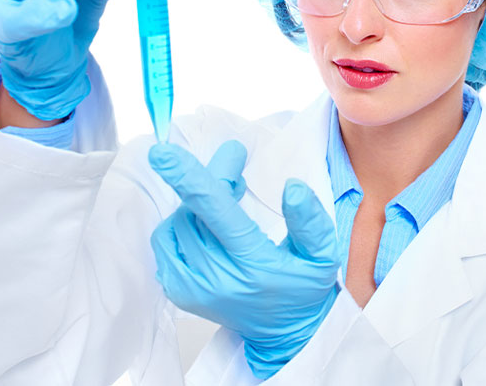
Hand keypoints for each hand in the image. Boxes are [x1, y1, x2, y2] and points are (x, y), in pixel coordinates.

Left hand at [148, 141, 339, 378]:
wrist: (285, 333)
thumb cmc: (303, 289)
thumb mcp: (322, 256)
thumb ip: (311, 222)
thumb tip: (292, 187)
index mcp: (252, 264)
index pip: (215, 212)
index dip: (189, 178)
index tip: (163, 153)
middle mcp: (216, 277)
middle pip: (196, 209)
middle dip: (212, 177)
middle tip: (233, 160)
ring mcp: (191, 286)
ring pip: (179, 221)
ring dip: (200, 201)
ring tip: (228, 198)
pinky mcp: (177, 289)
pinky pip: (166, 240)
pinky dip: (184, 222)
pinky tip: (209, 223)